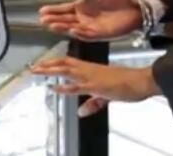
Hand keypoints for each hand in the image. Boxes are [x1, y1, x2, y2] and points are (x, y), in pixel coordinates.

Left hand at [31, 57, 159, 116]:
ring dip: (50, 70)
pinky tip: (54, 88)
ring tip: (36, 71)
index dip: (54, 62)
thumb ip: (93, 103)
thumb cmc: (126, 84)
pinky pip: (76, 86)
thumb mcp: (106, 95)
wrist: (139, 81)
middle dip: (47, 65)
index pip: (68, 62)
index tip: (42, 64)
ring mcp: (91, 76)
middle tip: (33, 67)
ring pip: (66, 70)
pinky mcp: (95, 86)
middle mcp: (88, 69)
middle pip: (63, 63)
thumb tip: (81, 112)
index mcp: (90, 68)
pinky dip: (64, 88)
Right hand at [38, 0, 140, 40]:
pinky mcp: (99, 34)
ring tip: (51, 25)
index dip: (53, 10)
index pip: (64, 9)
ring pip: (72, 28)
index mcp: (81, 7)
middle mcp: (83, 18)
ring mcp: (90, 27)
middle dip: (54, 20)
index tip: (41, 10)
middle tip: (42, 20)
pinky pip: (87, 34)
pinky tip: (71, 29)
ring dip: (62, 27)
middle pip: (65, 20)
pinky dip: (79, 32)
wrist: (136, 9)